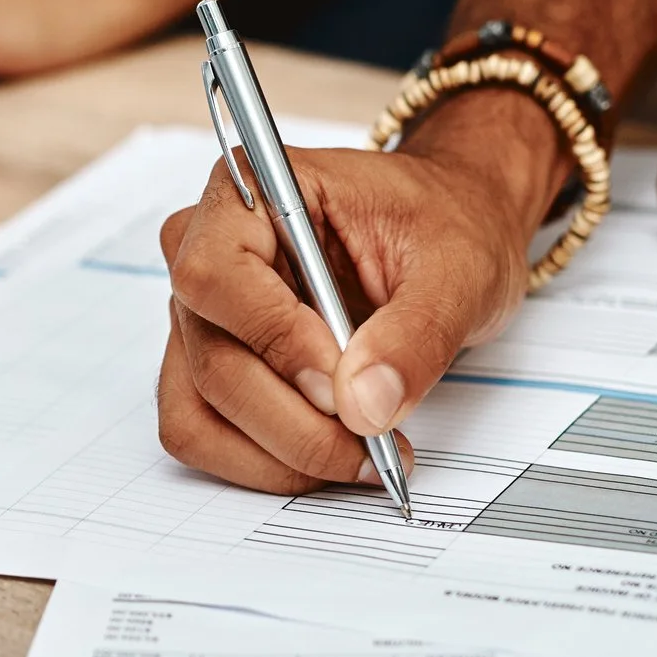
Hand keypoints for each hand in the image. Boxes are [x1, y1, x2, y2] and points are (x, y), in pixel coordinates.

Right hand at [156, 98, 554, 493]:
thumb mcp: (458, 268)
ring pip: (199, 411)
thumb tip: (365, 405)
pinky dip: (263, 464)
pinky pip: (202, 434)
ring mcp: (199, 315)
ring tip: (361, 456)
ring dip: (278, 454)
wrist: (448, 234)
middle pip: (211, 360)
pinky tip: (329, 456)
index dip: (275, 339)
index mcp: (249, 192)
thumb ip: (416, 333)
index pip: (216, 276)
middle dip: (294, 421)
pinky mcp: (206, 364)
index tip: (343, 382)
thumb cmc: (444, 226)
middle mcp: (202, 250)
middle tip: (374, 443)